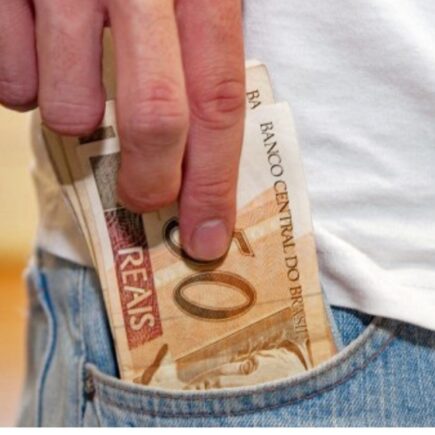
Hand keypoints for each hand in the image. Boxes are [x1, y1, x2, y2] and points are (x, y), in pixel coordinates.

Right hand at [0, 0, 244, 260]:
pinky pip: (9, 84)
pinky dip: (24, 88)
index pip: (219, 104)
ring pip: (71, 109)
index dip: (215, 183)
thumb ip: (198, 59)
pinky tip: (34, 52)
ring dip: (76, 120)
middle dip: (149, 181)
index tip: (208, 239)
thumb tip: (201, 156)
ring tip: (77, 84)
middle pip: (155, 120)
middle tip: (143, 201)